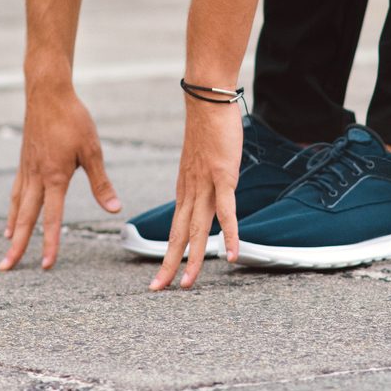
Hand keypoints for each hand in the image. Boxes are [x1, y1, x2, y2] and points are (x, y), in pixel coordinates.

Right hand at [1, 74, 120, 270]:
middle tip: (6, 268)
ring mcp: (27, 169)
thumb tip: (114, 209)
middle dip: (17, 246)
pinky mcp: (24, 161)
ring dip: (12, 229)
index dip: (50, 243)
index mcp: (55, 177)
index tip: (46, 265)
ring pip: (17, 206)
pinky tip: (12, 215)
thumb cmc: (73, 119)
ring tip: (7, 247)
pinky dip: (13, 208)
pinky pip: (16, 191)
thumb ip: (101, 183)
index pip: (52, 218)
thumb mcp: (93, 150)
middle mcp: (36, 177)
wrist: (47, 92)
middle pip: (25, 218)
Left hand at [151, 93, 242, 290]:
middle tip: (158, 290)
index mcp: (185, 189)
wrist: (208, 100)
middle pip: (179, 234)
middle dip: (168, 264)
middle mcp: (191, 191)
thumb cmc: (208, 127)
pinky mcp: (224, 177)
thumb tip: (214, 188)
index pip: (175, 228)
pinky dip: (230, 235)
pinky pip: (227, 212)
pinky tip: (232, 255)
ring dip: (193, 259)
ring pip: (197, 229)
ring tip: (186, 285)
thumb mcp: (203, 159)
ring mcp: (206, 185)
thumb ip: (206, 177)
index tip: (159, 276)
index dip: (167, 253)